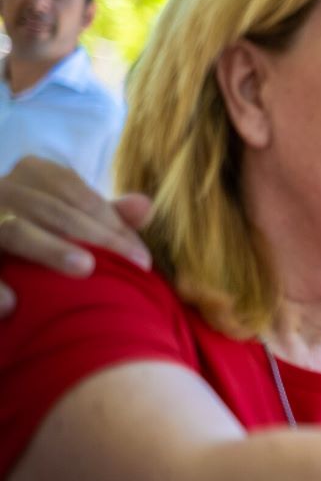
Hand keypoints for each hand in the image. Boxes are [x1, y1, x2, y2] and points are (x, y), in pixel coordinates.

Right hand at [0, 157, 152, 315]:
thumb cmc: (37, 233)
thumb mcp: (71, 220)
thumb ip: (106, 214)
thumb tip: (146, 205)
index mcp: (30, 174)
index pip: (78, 194)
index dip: (114, 225)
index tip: (141, 258)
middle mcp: (0, 189)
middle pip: (53, 210)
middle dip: (97, 238)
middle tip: (131, 266)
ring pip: (14, 230)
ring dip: (50, 249)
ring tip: (85, 269)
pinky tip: (12, 305)